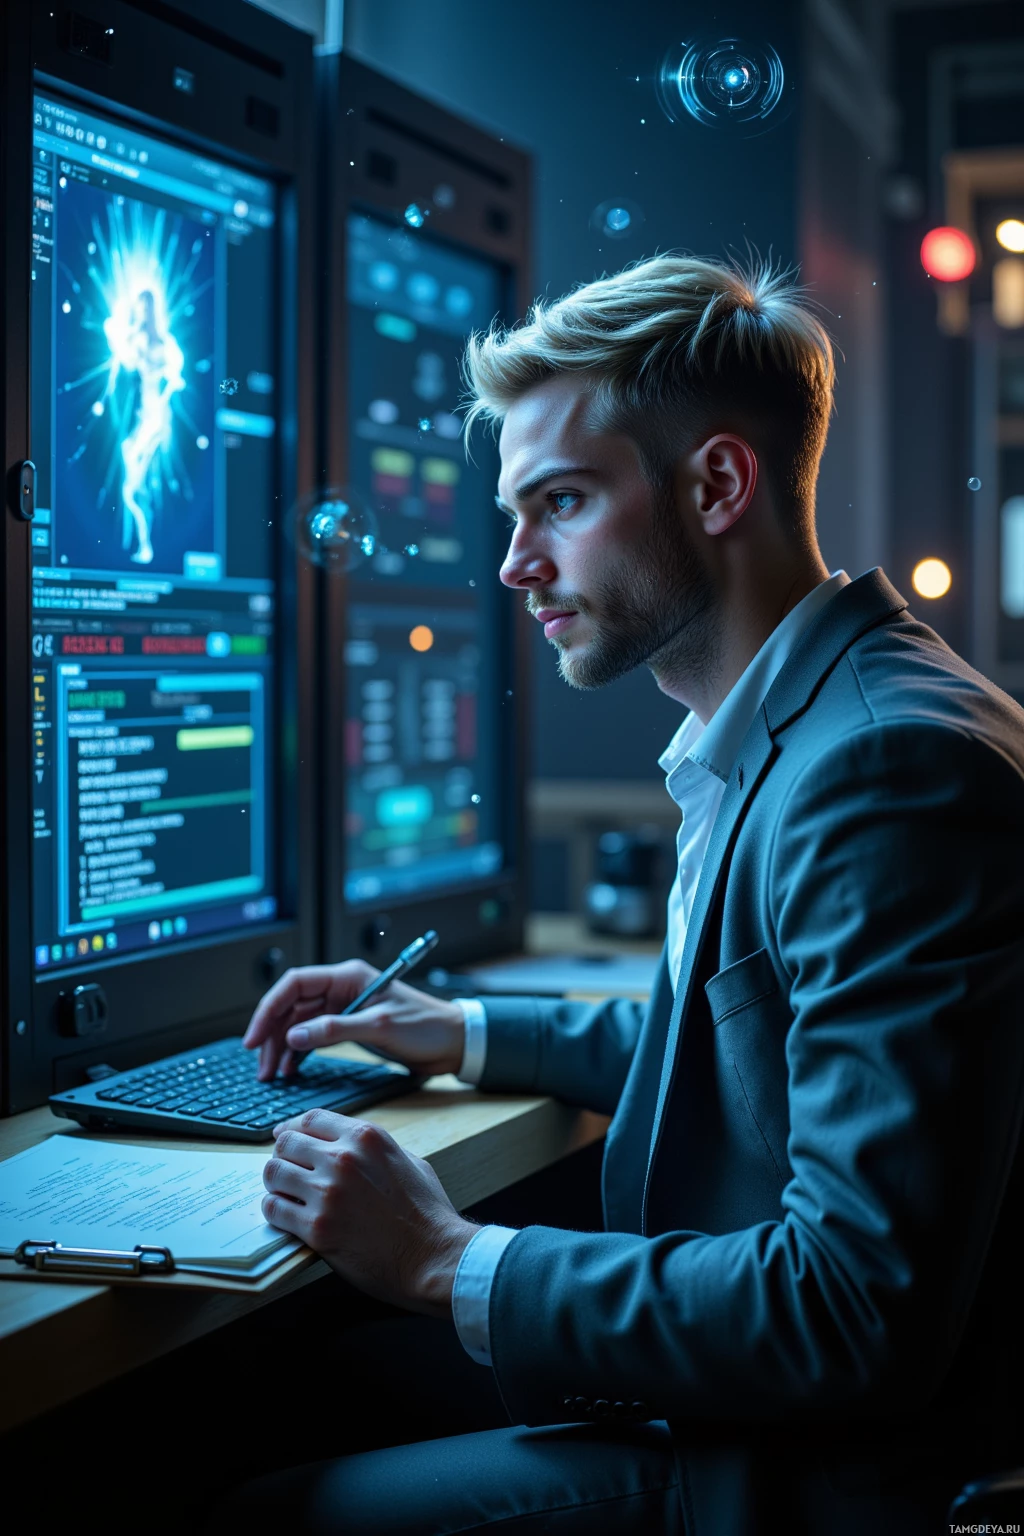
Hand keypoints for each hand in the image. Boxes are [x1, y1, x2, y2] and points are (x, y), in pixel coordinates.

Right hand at [242, 960, 465, 1080]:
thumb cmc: (425, 1026)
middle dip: (272, 1034)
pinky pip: (314, 1035)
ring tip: (272, 1075)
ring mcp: (344, 1007)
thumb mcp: (380, 1027)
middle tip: (261, 1066)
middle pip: (292, 1006)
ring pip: (299, 1023)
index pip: (294, 985)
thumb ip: (335, 1030)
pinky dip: (300, 1051)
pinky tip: (291, 1069)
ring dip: (283, 1046)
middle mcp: (342, 988)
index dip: (269, 1009)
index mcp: (348, 976)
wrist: (453, 1041)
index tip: (255, 1039)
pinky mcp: (349, 1026)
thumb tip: (294, 1036)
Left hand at [261, 1108, 480, 1316]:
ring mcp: (328, 1192)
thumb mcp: (410, 1163)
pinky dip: (275, 1211)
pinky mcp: (317, 1227)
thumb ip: (376, 1150)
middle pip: (287, 1142)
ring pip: (274, 1173)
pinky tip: (286, 1216)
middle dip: (283, 1156)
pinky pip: (274, 1209)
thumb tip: (349, 1147)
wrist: (434, 1258)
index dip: (292, 1127)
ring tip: (284, 1195)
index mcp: (366, 1138)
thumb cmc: (428, 1215)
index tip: (284, 1136)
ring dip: (276, 1184)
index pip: (312, 1119)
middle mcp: (343, 1158)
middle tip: (285, 1171)